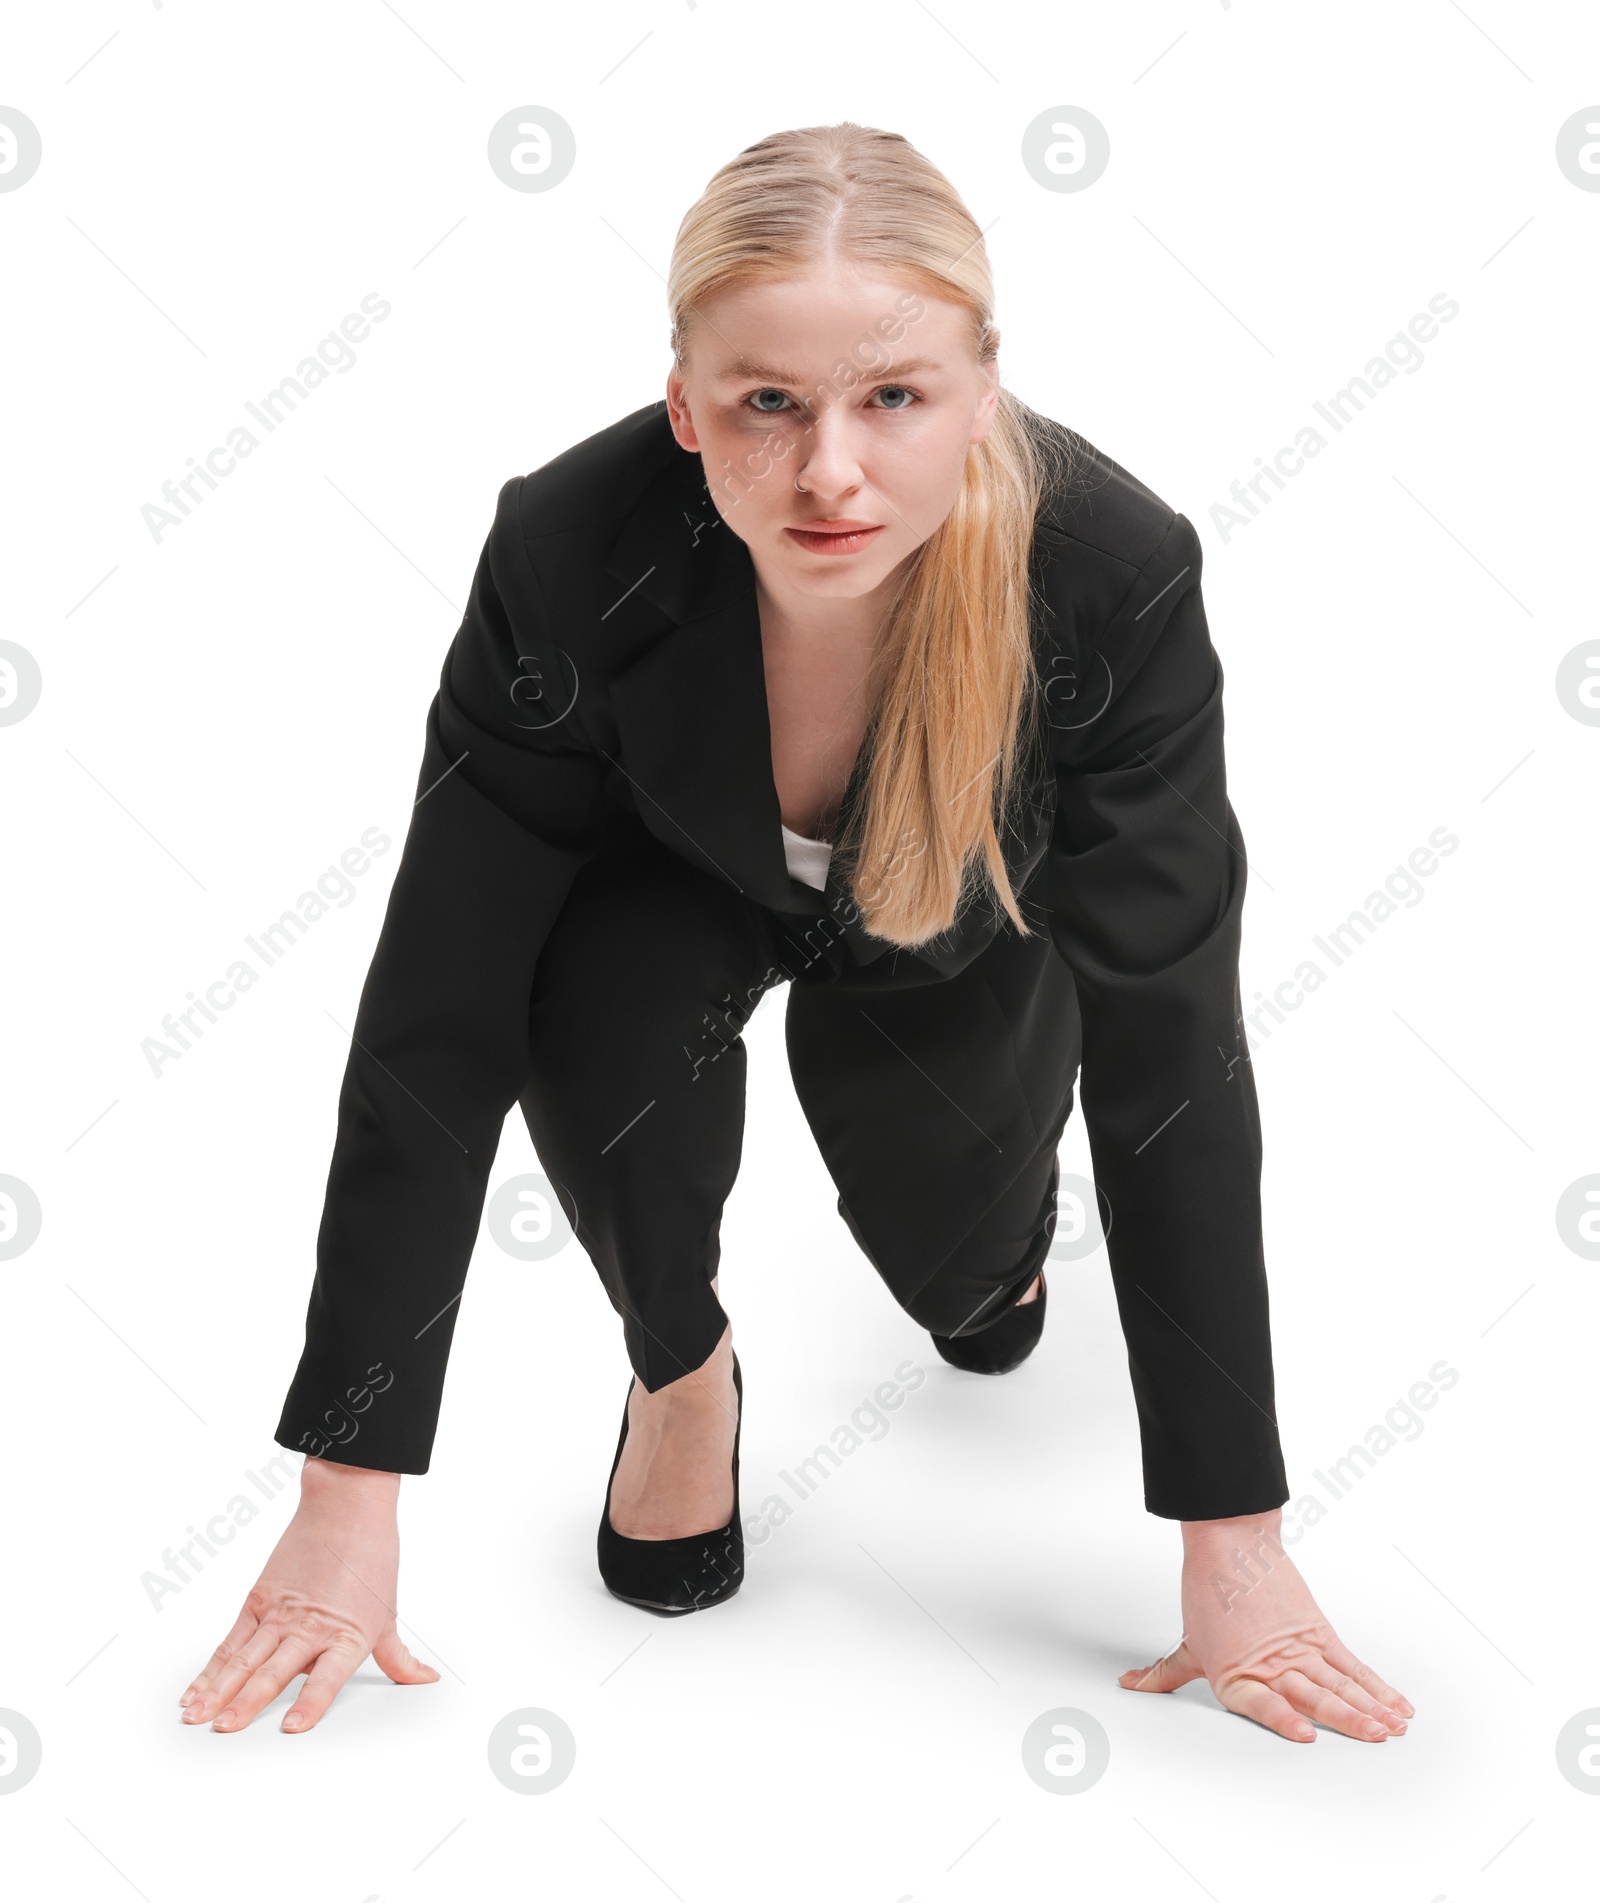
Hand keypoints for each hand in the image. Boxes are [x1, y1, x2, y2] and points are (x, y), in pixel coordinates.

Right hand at [178, 1455, 437, 1734]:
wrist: (346, 1507)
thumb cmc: (372, 1557)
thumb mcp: (388, 1614)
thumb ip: (398, 1658)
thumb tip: (425, 1679)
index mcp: (347, 1636)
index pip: (327, 1678)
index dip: (310, 1703)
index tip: (291, 1729)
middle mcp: (311, 1628)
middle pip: (274, 1671)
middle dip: (246, 1703)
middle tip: (223, 1729)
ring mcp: (280, 1614)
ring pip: (244, 1659)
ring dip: (218, 1690)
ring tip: (196, 1717)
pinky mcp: (259, 1600)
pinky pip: (231, 1642)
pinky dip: (212, 1669)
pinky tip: (196, 1691)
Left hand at [1117, 1509, 1413, 1743]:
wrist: (1231, 1544)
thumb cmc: (1208, 1593)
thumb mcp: (1188, 1644)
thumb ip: (1166, 1675)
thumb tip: (1131, 1685)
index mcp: (1236, 1674)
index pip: (1262, 1702)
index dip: (1283, 1718)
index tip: (1305, 1733)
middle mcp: (1272, 1664)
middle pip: (1313, 1694)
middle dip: (1345, 1718)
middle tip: (1373, 1736)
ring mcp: (1300, 1648)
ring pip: (1340, 1682)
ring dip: (1369, 1707)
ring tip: (1391, 1728)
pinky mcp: (1319, 1633)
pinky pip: (1352, 1665)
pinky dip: (1376, 1686)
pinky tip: (1395, 1706)